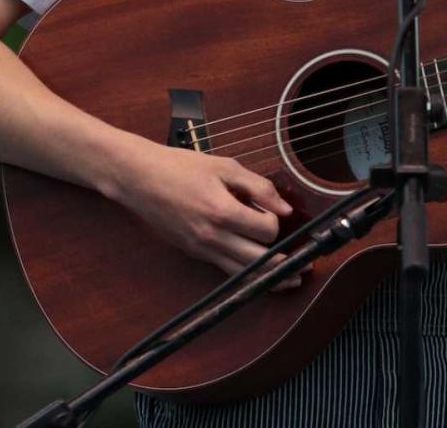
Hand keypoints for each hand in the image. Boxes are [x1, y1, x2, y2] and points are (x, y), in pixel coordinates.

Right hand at [113, 140, 304, 288]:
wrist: (139, 178)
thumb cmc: (181, 167)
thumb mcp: (224, 167)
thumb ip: (259, 187)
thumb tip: (284, 208)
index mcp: (222, 211)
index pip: (266, 231)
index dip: (277, 223)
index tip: (274, 213)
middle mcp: (212, 237)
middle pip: (258, 261)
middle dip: (285, 263)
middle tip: (306, 264)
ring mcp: (201, 249)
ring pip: (242, 274)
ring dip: (269, 279)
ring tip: (291, 280)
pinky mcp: (194, 253)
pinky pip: (225, 271)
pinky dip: (246, 275)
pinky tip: (260, 274)